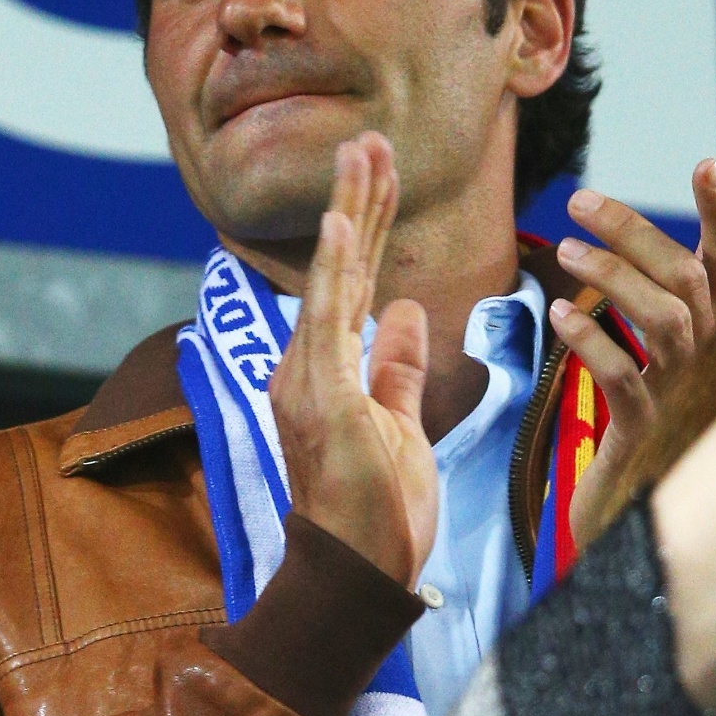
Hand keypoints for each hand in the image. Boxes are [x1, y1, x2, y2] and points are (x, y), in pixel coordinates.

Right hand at [267, 132, 436, 588]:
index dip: (366, 225)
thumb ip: (398, 367)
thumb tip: (410, 310)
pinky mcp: (322, 397)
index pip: (352, 282)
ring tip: (364, 152)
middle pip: (340, 268)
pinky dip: (338, 267)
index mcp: (325, 370)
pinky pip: (331, 319)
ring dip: (351, 211)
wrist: (358, 577)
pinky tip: (346, 222)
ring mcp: (308, 379)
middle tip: (371, 137)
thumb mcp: (401, 426)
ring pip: (333, 277)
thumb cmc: (377, 514)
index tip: (379, 172)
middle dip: (359, 199)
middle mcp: (305, 365)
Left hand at [554, 160, 715, 547]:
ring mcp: (686, 397)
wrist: (639, 514)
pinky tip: (560, 314)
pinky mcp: (650, 434)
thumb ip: (710, 277)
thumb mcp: (685, 340)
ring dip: (612, 276)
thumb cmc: (662, 413)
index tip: (705, 163)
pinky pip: (627, 381)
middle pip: (689, 279)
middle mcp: (714, 359)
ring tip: (563, 251)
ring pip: (666, 321)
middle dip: (635, 231)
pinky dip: (593, 341)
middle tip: (578, 201)